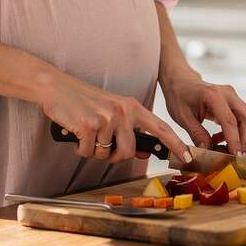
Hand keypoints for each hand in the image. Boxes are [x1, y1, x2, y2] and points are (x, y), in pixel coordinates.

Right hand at [39, 72, 190, 164]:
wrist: (57, 87)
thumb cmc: (85, 101)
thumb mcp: (113, 112)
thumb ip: (130, 130)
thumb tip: (144, 152)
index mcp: (132, 107)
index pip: (161, 128)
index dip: (176, 144)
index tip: (188, 157)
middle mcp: (123, 111)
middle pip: (130, 151)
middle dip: (115, 156)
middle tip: (102, 146)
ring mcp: (106, 118)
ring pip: (107, 155)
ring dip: (95, 151)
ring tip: (87, 134)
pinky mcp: (88, 126)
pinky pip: (87, 152)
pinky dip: (79, 148)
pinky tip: (76, 133)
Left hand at [160, 70, 245, 155]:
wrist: (180, 81)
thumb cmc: (180, 95)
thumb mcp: (183, 117)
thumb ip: (197, 134)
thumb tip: (208, 150)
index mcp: (213, 95)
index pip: (229, 121)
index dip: (235, 140)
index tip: (236, 156)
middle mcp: (227, 93)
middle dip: (245, 139)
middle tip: (238, 157)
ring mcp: (232, 96)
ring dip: (243, 135)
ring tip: (229, 150)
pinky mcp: (233, 101)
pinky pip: (242, 117)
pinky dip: (237, 131)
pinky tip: (222, 139)